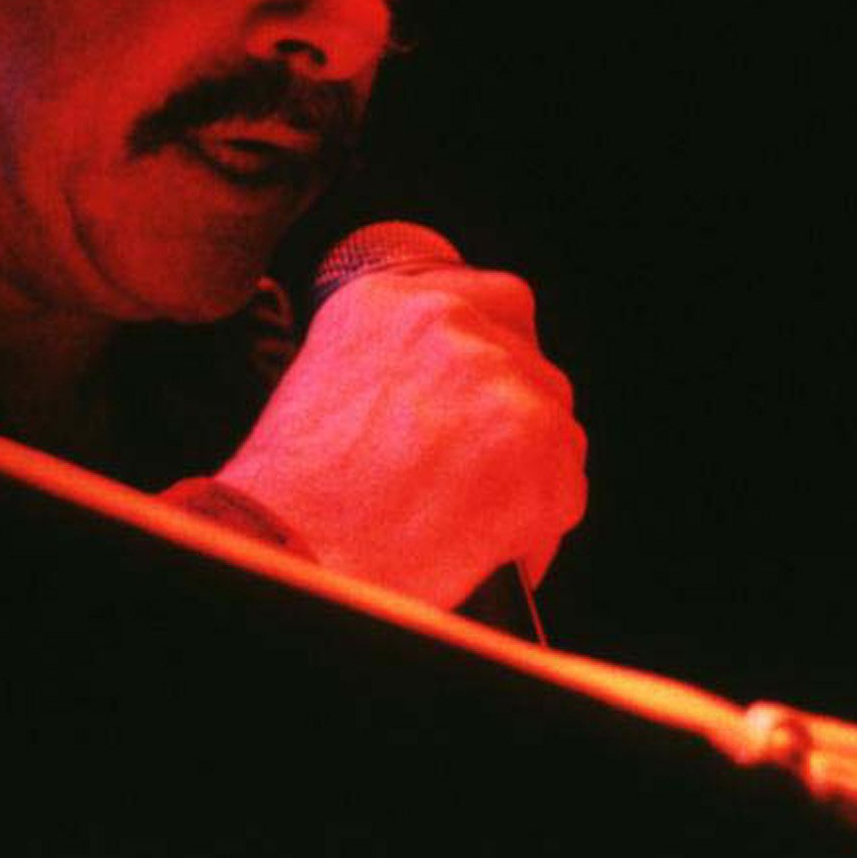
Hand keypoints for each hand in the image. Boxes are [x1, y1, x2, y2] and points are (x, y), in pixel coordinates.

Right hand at [217, 262, 585, 608]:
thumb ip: (396, 359)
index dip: (493, 354)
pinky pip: (564, 485)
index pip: (489, 300)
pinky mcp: (540, 448)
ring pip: (552, 419)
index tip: (480, 396)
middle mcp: (451, 325)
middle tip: (466, 467)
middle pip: (527, 359)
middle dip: (508, 415)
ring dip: (524, 465)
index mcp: (390, 302)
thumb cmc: (292, 498)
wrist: (298, 558)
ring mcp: (501, 383)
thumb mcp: (325, 383)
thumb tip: (447, 387)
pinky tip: (480, 539)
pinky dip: (535, 521)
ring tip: (460, 509)